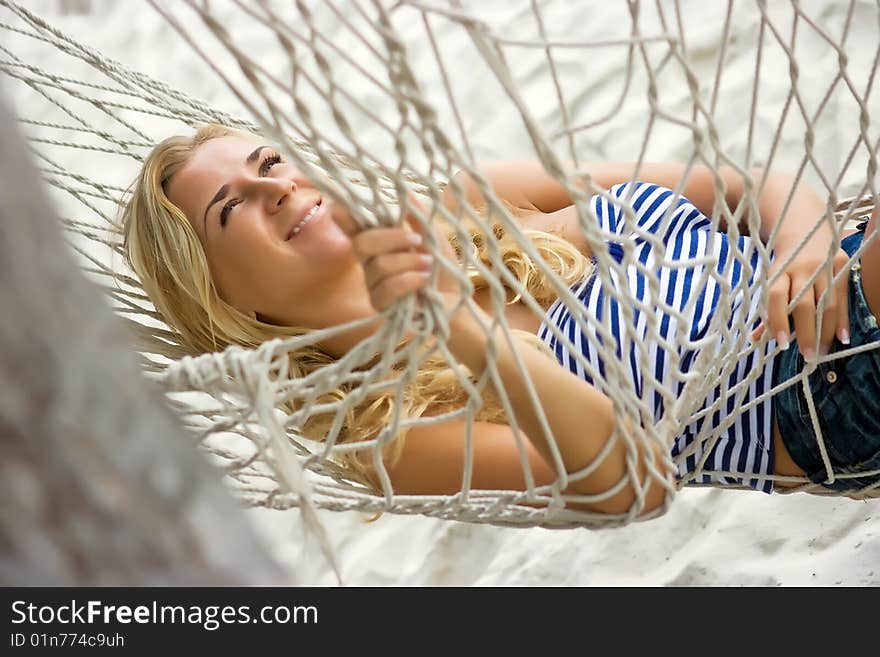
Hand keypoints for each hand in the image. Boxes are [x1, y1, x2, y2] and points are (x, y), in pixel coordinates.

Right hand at [330, 194, 462, 312]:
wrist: (456, 300)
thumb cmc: (444, 270)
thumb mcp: (434, 239)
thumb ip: (419, 217)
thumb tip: (405, 192)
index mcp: (380, 244)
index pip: (353, 229)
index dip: (344, 217)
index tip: (340, 206)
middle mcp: (371, 264)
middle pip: (361, 244)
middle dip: (391, 238)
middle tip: (416, 240)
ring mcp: (374, 286)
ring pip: (379, 266)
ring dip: (409, 262)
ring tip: (428, 265)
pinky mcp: (382, 306)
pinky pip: (387, 288)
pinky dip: (409, 280)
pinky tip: (424, 280)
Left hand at [753, 239, 849, 359]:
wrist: (806, 228)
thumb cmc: (785, 263)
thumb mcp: (772, 279)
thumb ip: (767, 309)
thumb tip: (755, 339)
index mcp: (779, 271)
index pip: (776, 297)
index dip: (778, 320)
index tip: (780, 344)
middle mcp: (801, 268)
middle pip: (804, 304)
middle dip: (806, 332)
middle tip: (807, 355)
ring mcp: (823, 266)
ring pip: (826, 303)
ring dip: (826, 330)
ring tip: (823, 351)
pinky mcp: (841, 265)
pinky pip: (843, 297)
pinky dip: (842, 319)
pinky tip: (842, 337)